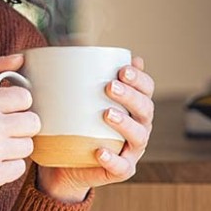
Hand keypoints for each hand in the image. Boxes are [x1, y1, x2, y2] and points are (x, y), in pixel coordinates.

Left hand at [36, 56, 154, 202]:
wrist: (63, 163)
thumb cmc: (72, 123)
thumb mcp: (73, 97)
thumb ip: (77, 74)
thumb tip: (75, 40)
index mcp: (132, 106)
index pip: (146, 89)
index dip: (140, 78)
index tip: (123, 69)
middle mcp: (138, 126)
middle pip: (146, 109)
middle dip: (131, 96)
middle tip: (110, 86)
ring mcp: (131, 150)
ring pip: (139, 136)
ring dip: (125, 124)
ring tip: (107, 114)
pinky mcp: (120, 170)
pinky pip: (121, 167)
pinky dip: (113, 159)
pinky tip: (100, 151)